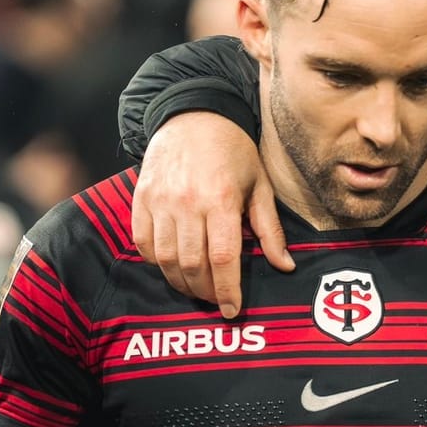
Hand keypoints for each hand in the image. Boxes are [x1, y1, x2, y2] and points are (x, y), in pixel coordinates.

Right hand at [132, 111, 293, 317]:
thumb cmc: (234, 152)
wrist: (193, 117)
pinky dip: (157, 262)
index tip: (232, 309)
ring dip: (181, 282)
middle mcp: (187, 202)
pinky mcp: (141, 199)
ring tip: (197, 288)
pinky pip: (143, 243)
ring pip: (166, 259)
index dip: (227, 290)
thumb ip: (270, 229)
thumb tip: (286, 266)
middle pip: (193, 264)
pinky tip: (173, 266)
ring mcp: (159, 201)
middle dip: (205, 291)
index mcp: (222, 199)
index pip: (224, 257)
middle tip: (216, 300)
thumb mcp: (260, 186)